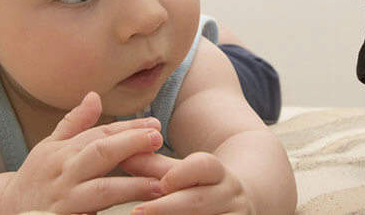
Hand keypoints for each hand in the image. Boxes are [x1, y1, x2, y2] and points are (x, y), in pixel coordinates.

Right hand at [0, 92, 165, 213]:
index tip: (155, 124)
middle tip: (158, 139)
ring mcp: (64, 200)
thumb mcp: (50, 146)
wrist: (6, 209)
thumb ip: (75, 123)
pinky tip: (135, 212)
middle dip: (130, 144)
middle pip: (100, 153)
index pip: (100, 134)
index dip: (129, 128)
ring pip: (100, 190)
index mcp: (63, 151)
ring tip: (159, 184)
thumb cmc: (37, 176)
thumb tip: (94, 95)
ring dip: (132, 186)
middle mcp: (63, 172)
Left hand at [120, 152, 254, 214]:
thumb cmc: (202, 189)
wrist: (242, 204)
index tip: (160, 184)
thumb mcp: (184, 175)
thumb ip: (153, 167)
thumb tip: (122, 155)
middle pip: (198, 200)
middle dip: (166, 207)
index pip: (204, 166)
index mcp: (219, 173)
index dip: (181, 174)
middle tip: (137, 213)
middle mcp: (231, 195)